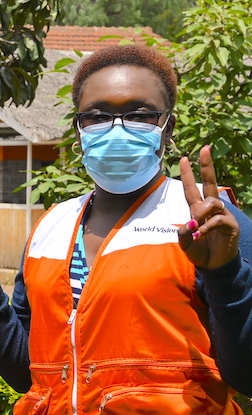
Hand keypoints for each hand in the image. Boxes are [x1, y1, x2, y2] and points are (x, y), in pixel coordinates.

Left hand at [178, 145, 238, 269]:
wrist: (213, 265)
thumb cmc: (200, 251)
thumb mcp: (185, 242)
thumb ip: (183, 232)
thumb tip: (190, 223)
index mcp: (197, 210)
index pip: (192, 189)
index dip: (188, 174)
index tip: (185, 158)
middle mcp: (210, 209)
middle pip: (210, 183)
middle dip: (207, 166)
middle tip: (205, 148)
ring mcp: (222, 215)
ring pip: (211, 202)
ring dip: (200, 214)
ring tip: (195, 228)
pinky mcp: (230, 225)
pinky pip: (217, 219)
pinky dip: (206, 227)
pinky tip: (199, 235)